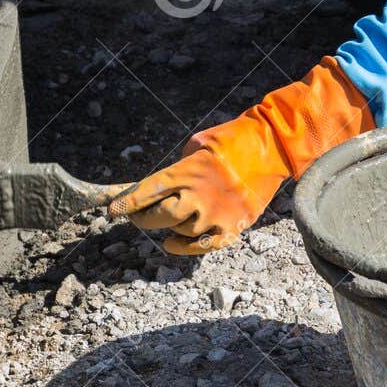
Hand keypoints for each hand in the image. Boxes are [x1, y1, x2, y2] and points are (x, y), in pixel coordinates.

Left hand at [110, 58, 375, 254]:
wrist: (274, 147)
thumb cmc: (233, 139)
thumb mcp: (198, 143)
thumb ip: (178, 167)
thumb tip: (159, 187)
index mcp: (189, 170)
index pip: (149, 190)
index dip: (128, 202)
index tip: (112, 210)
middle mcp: (201, 195)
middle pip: (161, 216)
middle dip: (143, 217)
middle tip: (137, 216)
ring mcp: (218, 213)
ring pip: (181, 231)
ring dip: (168, 228)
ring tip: (165, 219)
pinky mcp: (234, 226)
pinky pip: (204, 246)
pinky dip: (185, 247)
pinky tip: (172, 243)